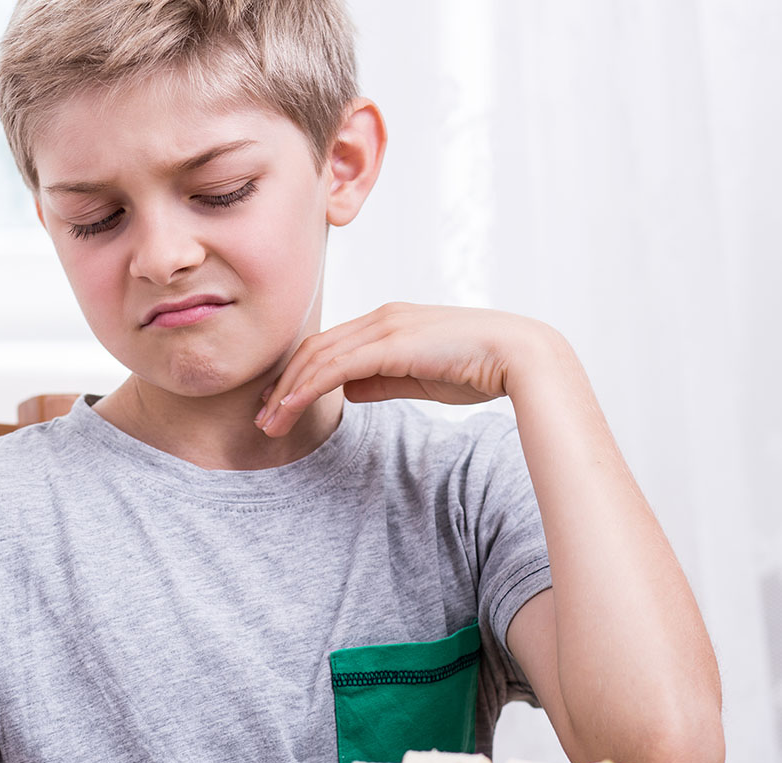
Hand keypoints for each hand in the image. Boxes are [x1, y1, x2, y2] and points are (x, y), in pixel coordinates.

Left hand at [256, 303, 548, 436]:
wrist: (520, 356)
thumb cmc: (478, 368)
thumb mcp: (418, 376)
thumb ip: (380, 381)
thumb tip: (346, 390)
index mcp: (387, 323)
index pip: (328, 346)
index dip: (297, 377)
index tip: (278, 406)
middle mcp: (380, 318)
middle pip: (314, 349)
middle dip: (282, 386)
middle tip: (262, 419)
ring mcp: (385, 327)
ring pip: (318, 357)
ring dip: (288, 392)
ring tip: (269, 424)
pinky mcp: (391, 343)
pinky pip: (336, 366)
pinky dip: (308, 388)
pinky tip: (291, 408)